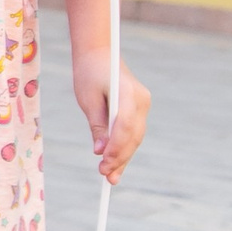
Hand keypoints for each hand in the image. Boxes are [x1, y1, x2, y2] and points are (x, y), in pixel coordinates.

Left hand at [72, 52, 148, 183]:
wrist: (99, 53)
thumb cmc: (89, 73)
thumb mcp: (88, 99)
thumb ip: (97, 125)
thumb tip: (100, 152)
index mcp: (128, 93)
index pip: (126, 126)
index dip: (116, 148)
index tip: (103, 164)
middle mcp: (142, 99)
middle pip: (133, 135)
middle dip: (120, 157)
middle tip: (105, 176)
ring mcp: (144, 104)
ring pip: (135, 137)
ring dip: (123, 157)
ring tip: (110, 177)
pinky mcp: (140, 109)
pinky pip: (133, 132)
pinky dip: (125, 147)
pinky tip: (116, 165)